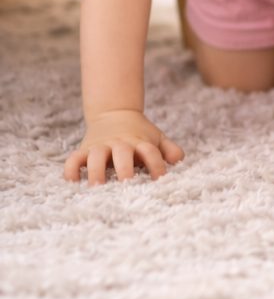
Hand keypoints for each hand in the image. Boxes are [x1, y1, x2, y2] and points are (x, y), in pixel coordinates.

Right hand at [64, 110, 184, 184]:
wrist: (115, 112)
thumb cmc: (139, 133)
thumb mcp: (156, 137)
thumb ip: (169, 149)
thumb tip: (178, 160)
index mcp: (139, 141)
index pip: (150, 152)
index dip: (156, 165)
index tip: (161, 180)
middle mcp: (120, 144)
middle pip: (123, 154)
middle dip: (124, 169)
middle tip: (126, 185)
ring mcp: (101, 146)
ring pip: (96, 157)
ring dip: (95, 170)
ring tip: (96, 186)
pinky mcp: (85, 149)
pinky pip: (74, 158)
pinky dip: (70, 169)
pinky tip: (71, 181)